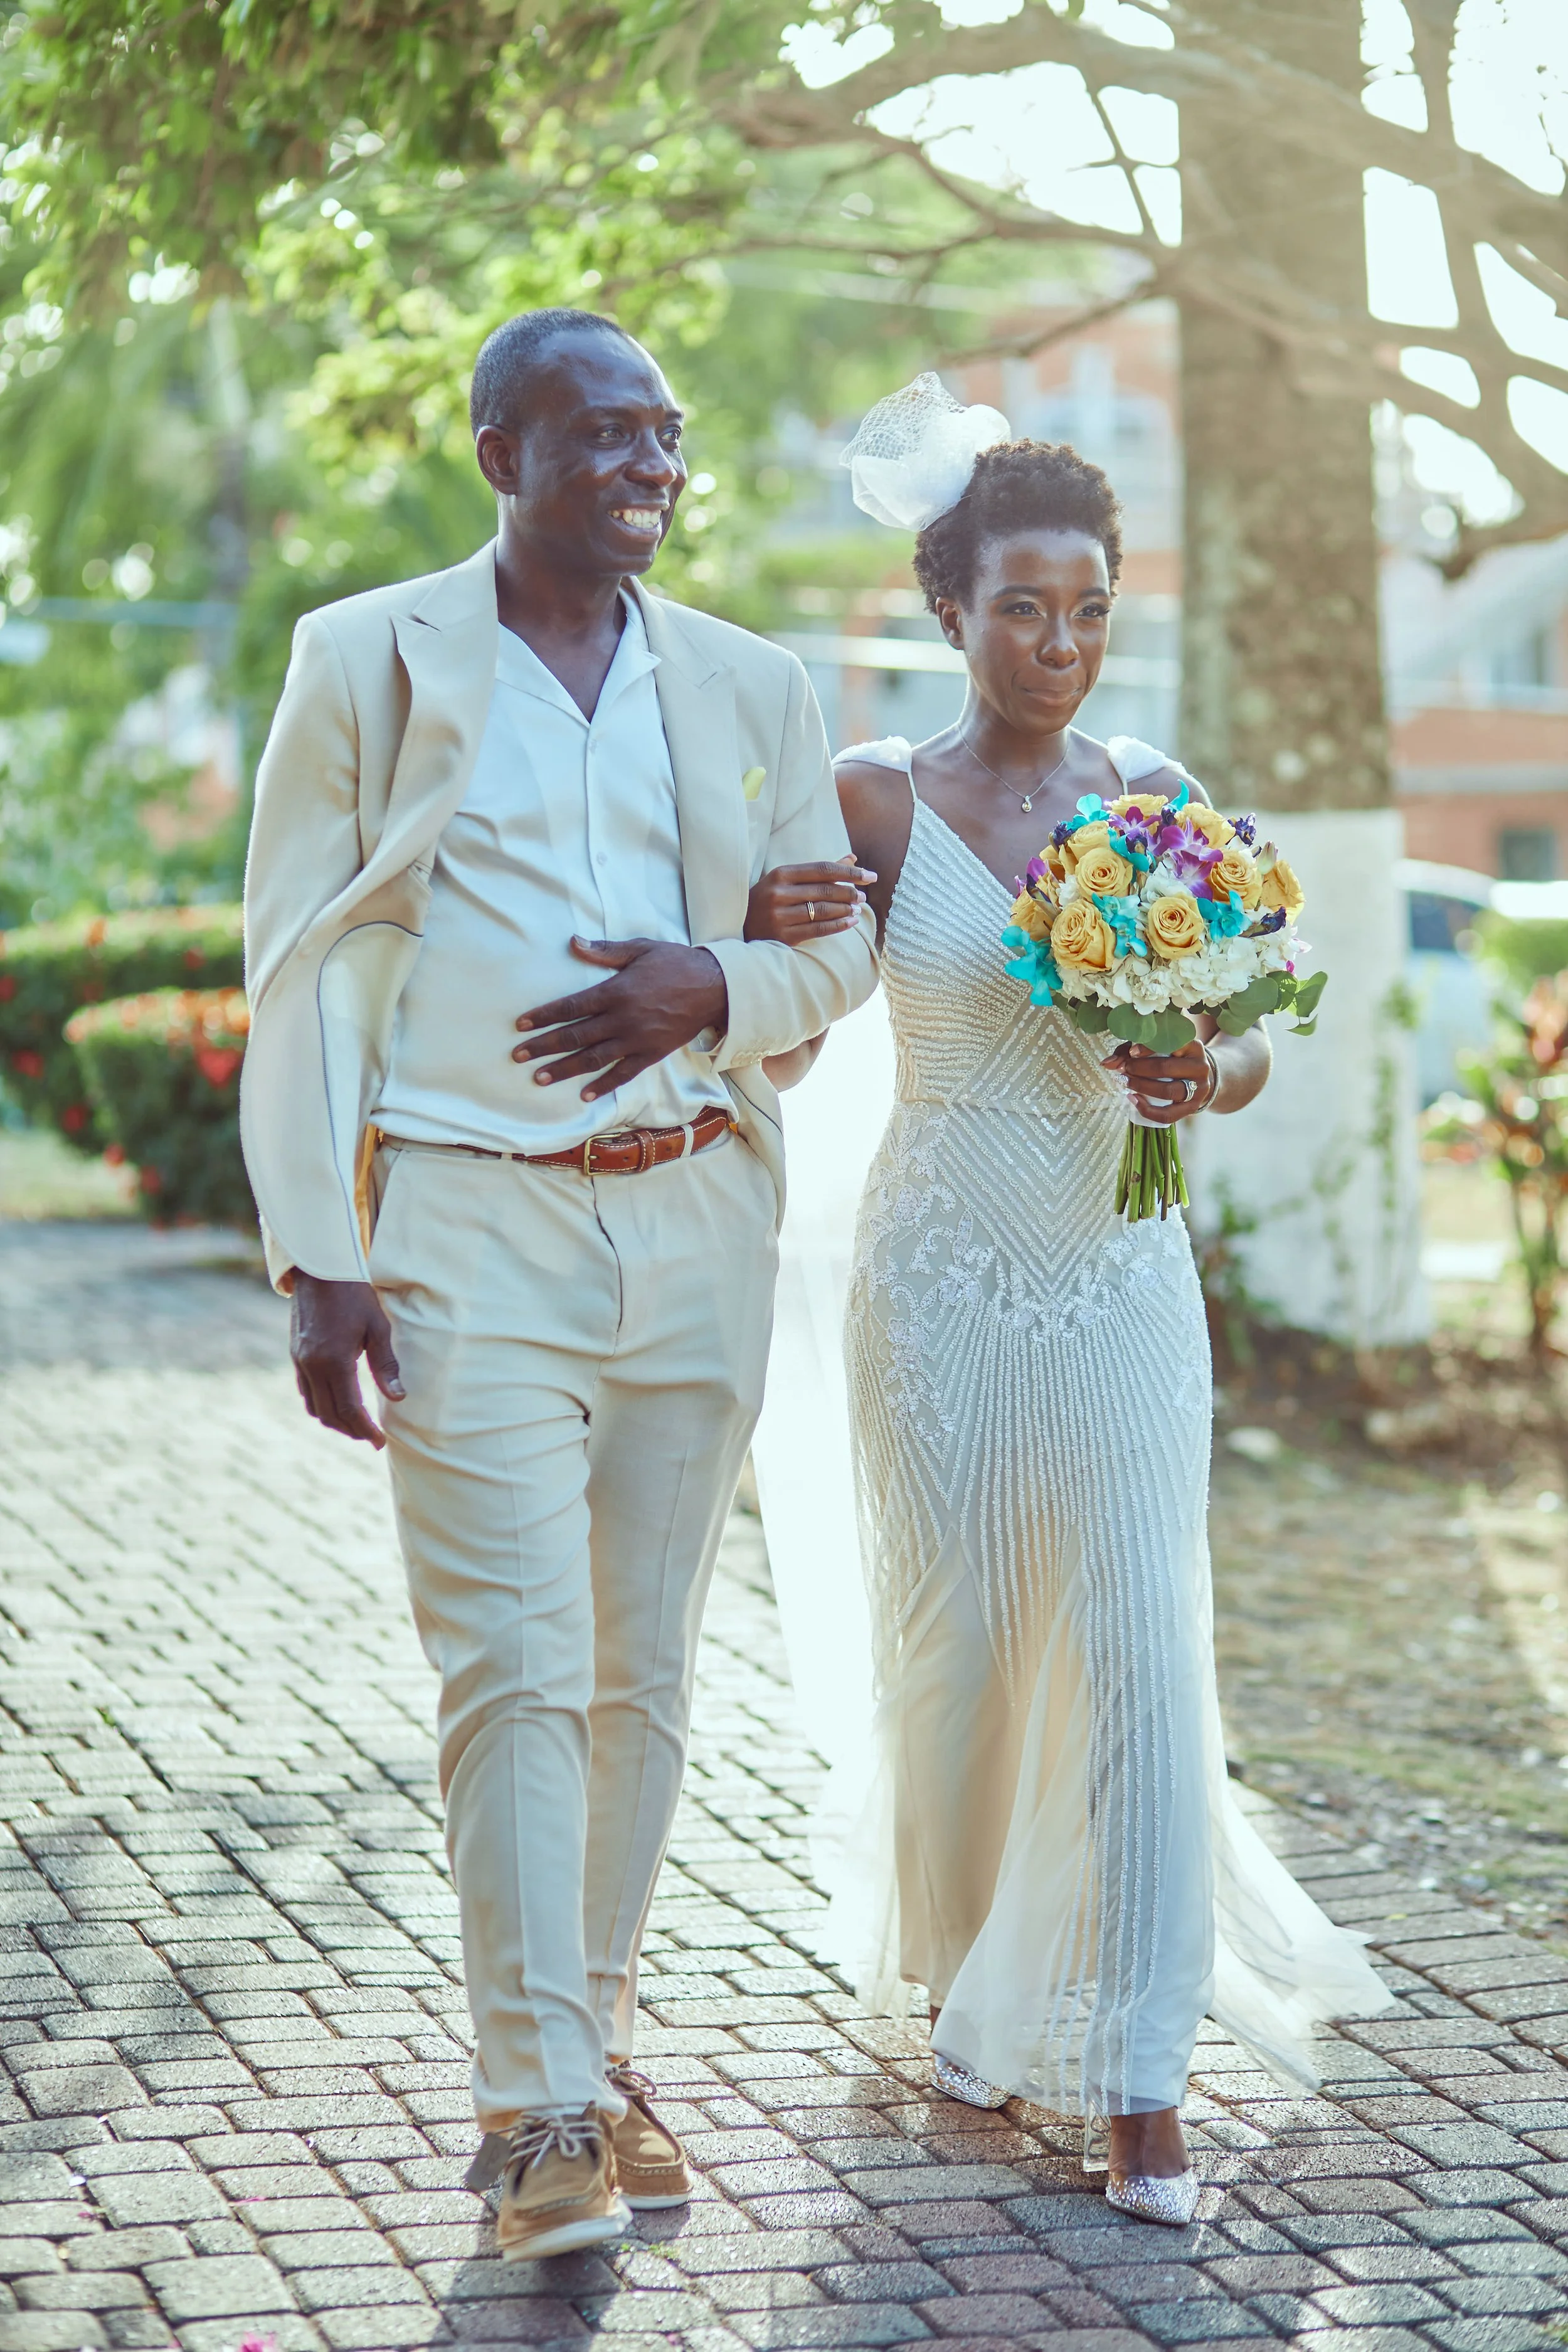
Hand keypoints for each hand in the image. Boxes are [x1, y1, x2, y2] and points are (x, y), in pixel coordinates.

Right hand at [291, 1274, 403, 1447]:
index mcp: (334, 1361)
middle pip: (329, 1414)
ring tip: (356, 1425)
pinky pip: (305, 1391)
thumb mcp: (377, 1327)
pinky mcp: (295, 1355)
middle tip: (371, 1438)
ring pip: (314, 1406)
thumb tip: (398, 1398)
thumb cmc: (354, 1295)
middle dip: (351, 1430)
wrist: (320, 1270)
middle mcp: (312, 1366)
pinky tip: (337, 1403)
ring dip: (334, 1421)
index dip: (364, 1429)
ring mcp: (299, 1361)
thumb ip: (385, 1365)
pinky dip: (321, 1405)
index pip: (349, 1408)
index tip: (379, 1441)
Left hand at [515, 936, 727, 1100]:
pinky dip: (603, 1085)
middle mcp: (623, 1019)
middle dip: (544, 1046)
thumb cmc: (676, 963)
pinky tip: (584, 1095)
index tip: (521, 1026)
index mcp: (616, 991)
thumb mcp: (640, 949)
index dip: (544, 1016)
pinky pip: (623, 1073)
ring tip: (540, 1078)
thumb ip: (605, 950)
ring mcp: (637, 1039)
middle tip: (519, 1056)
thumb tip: (573, 942)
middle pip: (575, 1036)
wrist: (715, 988)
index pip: (571, 1006)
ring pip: (593, 1058)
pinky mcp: (652, 1054)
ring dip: (565, 1069)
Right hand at [745, 855, 875, 944]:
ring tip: (858, 908)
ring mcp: (780, 916)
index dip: (849, 872)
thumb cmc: (768, 898)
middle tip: (863, 895)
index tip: (869, 875)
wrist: (739, 926)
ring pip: (823, 910)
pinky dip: (839, 925)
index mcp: (781, 874)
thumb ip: (819, 870)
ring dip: (846, 909)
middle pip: (825, 890)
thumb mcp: (787, 879)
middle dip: (849, 892)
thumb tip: (853, 858)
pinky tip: (851, 922)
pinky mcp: (783, 936)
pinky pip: (818, 929)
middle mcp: (779, 893)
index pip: (823, 869)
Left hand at [1101, 1038, 1215, 1124]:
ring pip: (1168, 1091)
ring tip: (1126, 1082)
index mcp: (1193, 1046)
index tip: (1132, 1052)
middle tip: (1124, 1069)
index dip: (1148, 1047)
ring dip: (1142, 1087)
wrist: (1197, 1078)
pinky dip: (1147, 1110)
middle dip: (1140, 1069)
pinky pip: (1168, 1115)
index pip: (1171, 1043)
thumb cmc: (1171, 1059)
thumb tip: (1106, 1064)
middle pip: (1166, 1068)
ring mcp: (1199, 1089)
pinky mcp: (1193, 1107)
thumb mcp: (1154, 1049)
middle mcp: (1200, 1066)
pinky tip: (1133, 1100)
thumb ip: (1129, 1051)